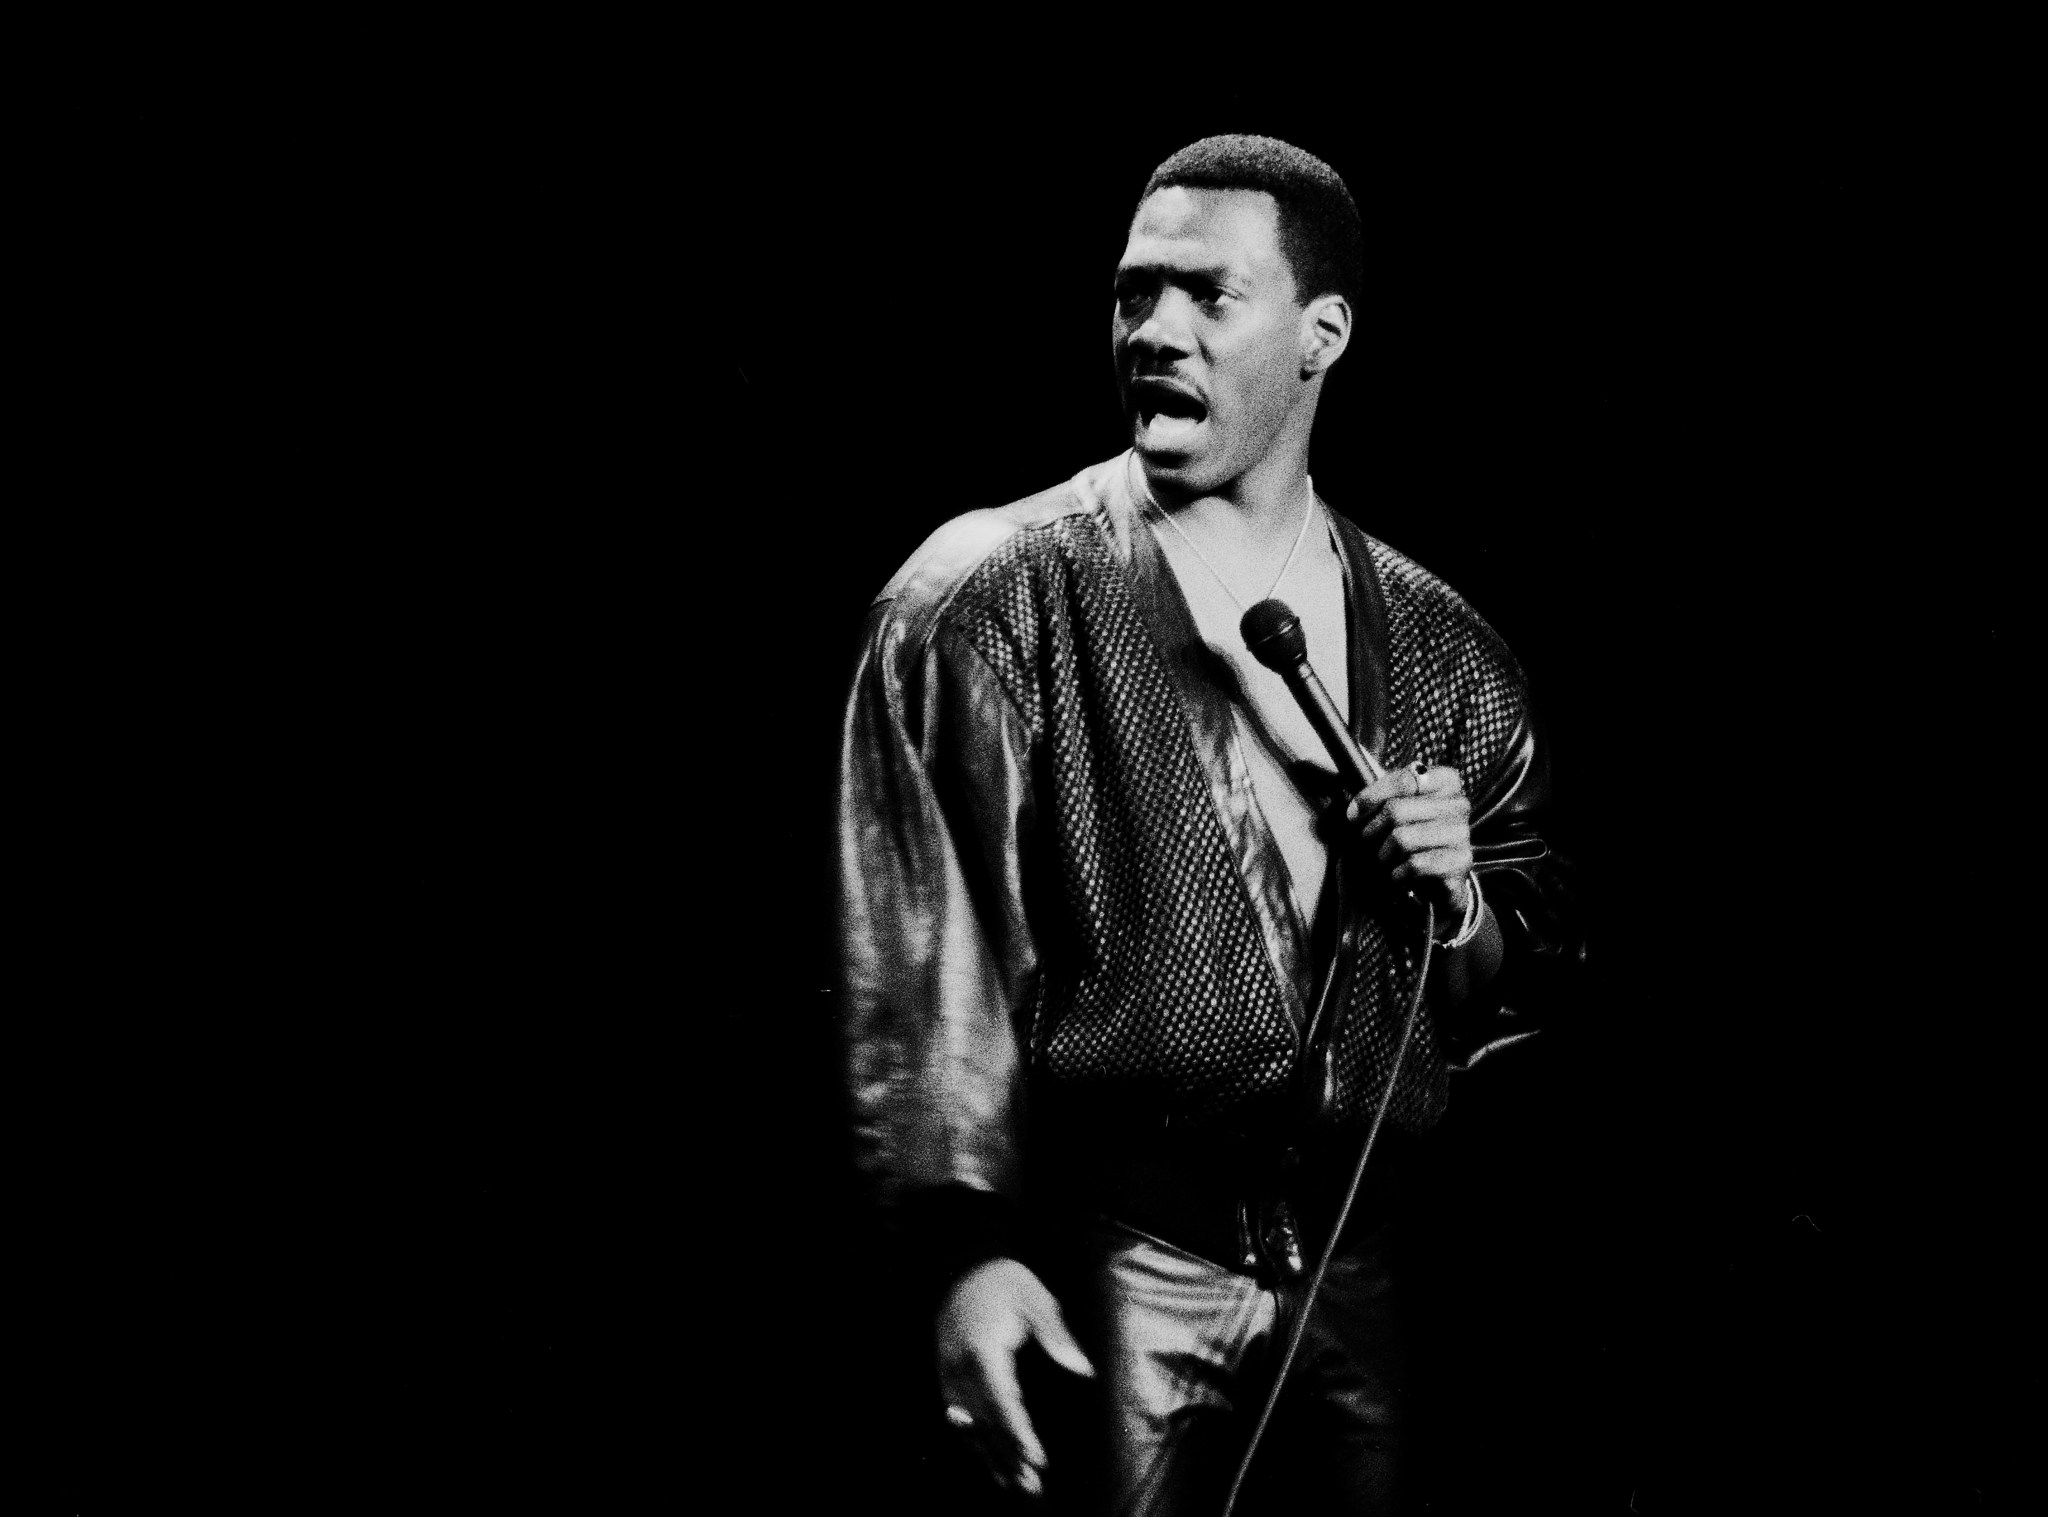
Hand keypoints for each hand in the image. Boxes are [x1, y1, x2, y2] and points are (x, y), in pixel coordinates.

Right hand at [935, 1258, 1094, 1497]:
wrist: (962, 1265)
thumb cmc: (1003, 1280)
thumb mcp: (1034, 1297)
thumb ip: (1056, 1333)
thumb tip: (1081, 1367)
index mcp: (982, 1350)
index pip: (1002, 1402)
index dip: (1018, 1434)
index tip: (1036, 1460)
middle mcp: (960, 1367)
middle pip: (985, 1422)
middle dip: (1008, 1457)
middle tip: (1032, 1487)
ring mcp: (948, 1374)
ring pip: (969, 1426)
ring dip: (990, 1458)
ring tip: (1013, 1487)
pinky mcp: (945, 1376)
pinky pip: (958, 1418)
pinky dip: (973, 1443)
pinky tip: (988, 1462)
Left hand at [1344, 763, 1473, 919]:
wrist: (1436, 878)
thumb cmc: (1410, 836)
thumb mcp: (1395, 809)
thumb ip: (1376, 799)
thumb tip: (1353, 812)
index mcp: (1445, 781)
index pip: (1403, 780)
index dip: (1370, 798)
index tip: (1352, 815)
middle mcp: (1459, 804)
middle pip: (1396, 810)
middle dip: (1371, 830)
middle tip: (1367, 843)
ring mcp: (1462, 833)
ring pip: (1402, 839)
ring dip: (1384, 855)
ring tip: (1385, 860)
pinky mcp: (1461, 862)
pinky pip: (1415, 865)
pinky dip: (1398, 873)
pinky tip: (1399, 875)